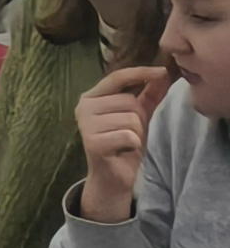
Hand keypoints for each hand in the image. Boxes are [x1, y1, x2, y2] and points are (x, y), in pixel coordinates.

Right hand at [75, 64, 171, 221]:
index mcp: (91, 97)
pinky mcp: (92, 142)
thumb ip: (149, 94)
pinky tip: (122, 151)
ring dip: (137, 134)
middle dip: (139, 119)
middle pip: (128, 101)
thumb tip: (164, 74)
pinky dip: (133, 145)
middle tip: (130, 133)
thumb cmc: (124, 143)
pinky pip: (128, 136)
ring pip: (130, 119)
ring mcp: (85, 125)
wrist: (113, 176)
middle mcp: (84, 107)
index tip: (163, 71)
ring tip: (126, 143)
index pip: (117, 77)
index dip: (141, 72)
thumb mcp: (138, 116)